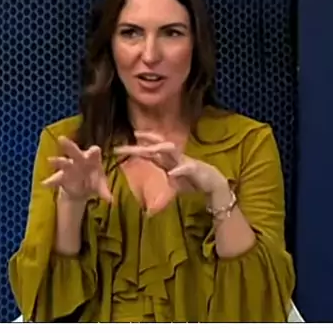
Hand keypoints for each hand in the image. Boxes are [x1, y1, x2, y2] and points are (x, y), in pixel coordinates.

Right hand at [42, 137, 112, 203]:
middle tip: (61, 139)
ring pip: (63, 162)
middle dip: (68, 145)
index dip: (94, 151)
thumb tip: (111, 200)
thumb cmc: (93, 180)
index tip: (95, 150)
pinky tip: (44, 184)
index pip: (93, 152)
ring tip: (50, 160)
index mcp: (91, 159)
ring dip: (57, 161)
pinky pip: (55, 179)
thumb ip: (104, 191)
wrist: (82, 189)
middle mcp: (79, 160)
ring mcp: (69, 167)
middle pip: (74, 151)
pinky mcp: (61, 177)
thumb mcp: (100, 185)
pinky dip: (50, 182)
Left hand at [114, 131, 230, 198]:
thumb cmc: (191, 181)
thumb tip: (146, 193)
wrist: (213, 184)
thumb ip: (161, 182)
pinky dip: (179, 170)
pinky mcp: (195, 169)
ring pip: (171, 150)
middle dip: (144, 142)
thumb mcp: (172, 184)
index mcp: (167, 160)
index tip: (119, 147)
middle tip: (131, 139)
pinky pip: (186, 168)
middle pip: (157, 145)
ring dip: (160, 148)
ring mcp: (184, 161)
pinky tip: (172, 173)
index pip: (148, 151)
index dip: (135, 147)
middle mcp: (174, 157)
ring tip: (149, 149)